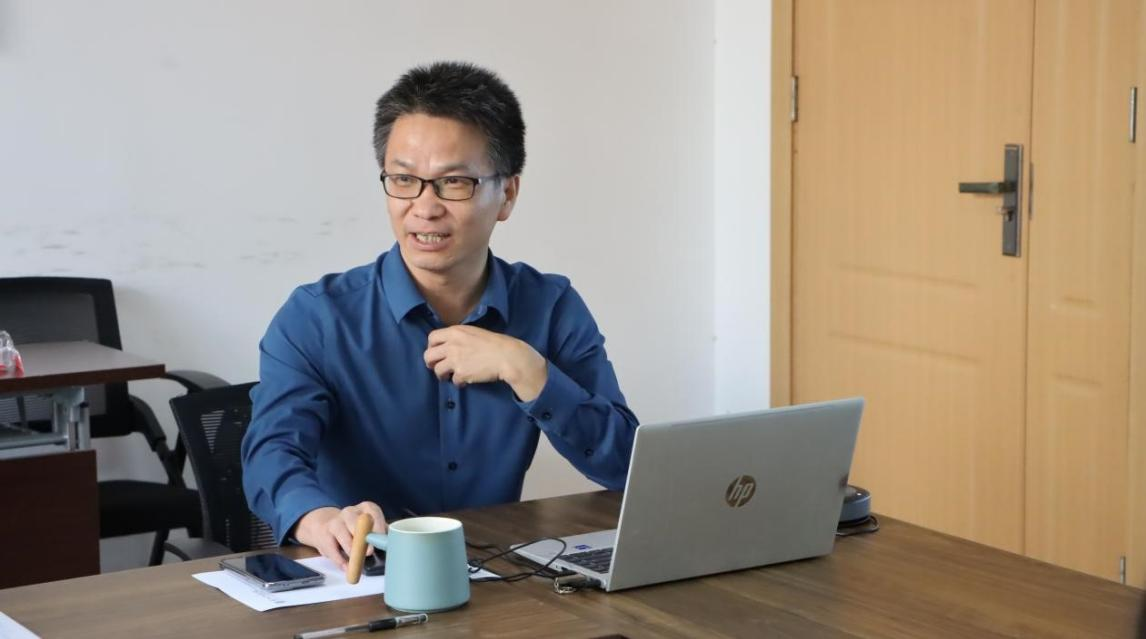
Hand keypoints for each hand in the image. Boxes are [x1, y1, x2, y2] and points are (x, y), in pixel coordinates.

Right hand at [292, 502, 386, 569]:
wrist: (324, 526)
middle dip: (363, 537)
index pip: (373, 511)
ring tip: (356, 561)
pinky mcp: (323, 534)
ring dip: (350, 549)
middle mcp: (350, 512)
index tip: (381, 538)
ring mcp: (335, 521)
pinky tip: (346, 567)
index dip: (377, 525)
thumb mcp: (368, 527)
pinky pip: (331, 547)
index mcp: (365, 508)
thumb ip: (379, 533)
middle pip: (357, 521)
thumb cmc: (353, 528)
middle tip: (369, 552)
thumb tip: (393, 544)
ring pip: (342, 532)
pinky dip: (339, 560)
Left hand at [424, 325, 547, 400]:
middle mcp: (452, 344)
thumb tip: (450, 345)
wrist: (507, 356)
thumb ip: (460, 337)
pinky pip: (453, 380)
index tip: (437, 352)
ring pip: (437, 370)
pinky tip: (465, 381)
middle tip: (436, 367)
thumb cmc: (495, 343)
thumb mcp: (474, 333)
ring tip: (449, 377)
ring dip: (442, 375)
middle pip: (428, 355)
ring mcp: (455, 359)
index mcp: (455, 332)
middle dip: (430, 363)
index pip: (432, 338)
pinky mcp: (461, 373)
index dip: (431, 347)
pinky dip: (458, 382)